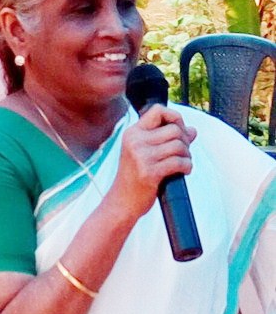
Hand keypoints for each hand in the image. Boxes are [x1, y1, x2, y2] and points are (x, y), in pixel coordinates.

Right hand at [111, 104, 196, 220]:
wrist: (121, 203)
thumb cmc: (135, 178)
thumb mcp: (144, 154)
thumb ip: (166, 140)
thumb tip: (193, 130)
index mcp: (133, 133)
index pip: (158, 110)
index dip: (174, 117)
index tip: (179, 131)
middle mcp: (135, 142)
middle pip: (174, 129)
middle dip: (185, 141)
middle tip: (184, 153)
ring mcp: (141, 157)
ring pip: (179, 145)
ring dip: (187, 155)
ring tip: (183, 163)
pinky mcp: (149, 173)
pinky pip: (179, 162)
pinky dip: (187, 166)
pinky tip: (184, 171)